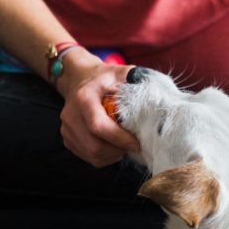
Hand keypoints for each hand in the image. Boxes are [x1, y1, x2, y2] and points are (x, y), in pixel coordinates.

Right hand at [56, 49, 140, 166]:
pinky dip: (103, 156)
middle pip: (94, 146)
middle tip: (133, 145)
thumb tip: (162, 97)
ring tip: (124, 145)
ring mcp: (66, 128)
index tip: (137, 143)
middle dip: (117, 151)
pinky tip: (113, 146)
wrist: (78, 77)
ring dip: (111, 156)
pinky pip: (86, 156)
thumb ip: (139, 82)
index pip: (99, 126)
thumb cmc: (104, 77)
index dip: (119, 139)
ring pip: (91, 154)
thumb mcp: (122, 72)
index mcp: (85, 98)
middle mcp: (71, 114)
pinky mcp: (67, 137)